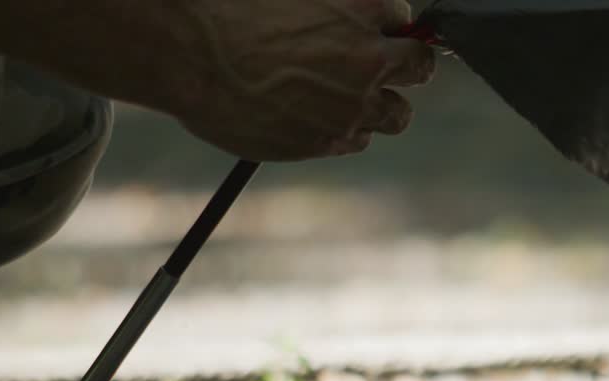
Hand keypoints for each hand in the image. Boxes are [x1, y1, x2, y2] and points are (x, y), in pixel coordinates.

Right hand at [172, 0, 435, 160]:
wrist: (189, 53)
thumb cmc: (232, 7)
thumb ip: (338, 7)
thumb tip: (356, 21)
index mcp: (365, 7)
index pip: (404, 19)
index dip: (387, 27)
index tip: (372, 31)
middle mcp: (370, 58)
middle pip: (419, 68)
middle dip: (406, 66)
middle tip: (381, 65)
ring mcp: (353, 104)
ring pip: (397, 114)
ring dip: (380, 105)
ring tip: (345, 96)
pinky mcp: (329, 139)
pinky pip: (357, 139)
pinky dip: (345, 129)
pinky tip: (315, 115)